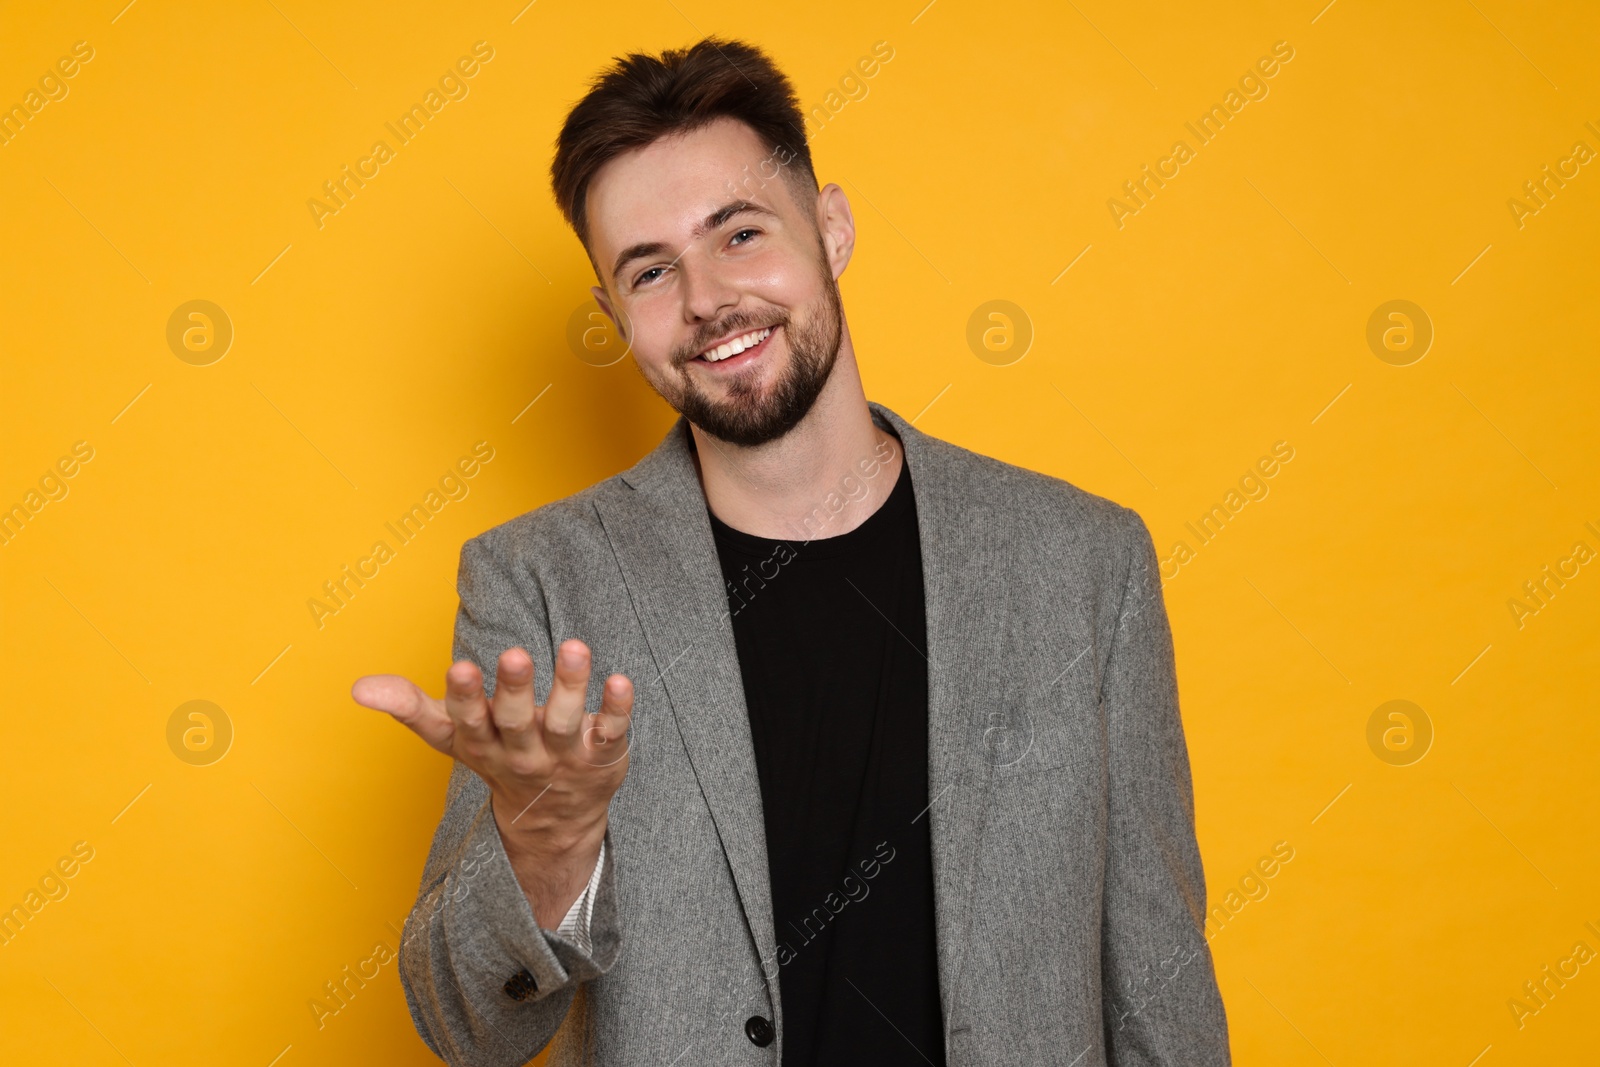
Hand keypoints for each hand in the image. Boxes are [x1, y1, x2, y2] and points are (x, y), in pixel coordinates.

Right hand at [352, 640, 632, 925]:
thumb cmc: (499, 758)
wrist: (554, 819)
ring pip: (565, 722)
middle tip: (514, 653)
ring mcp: (564, 756)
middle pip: (516, 722)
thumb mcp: (452, 738)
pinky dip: (617, 708)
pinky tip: (620, 680)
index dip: (464, 698)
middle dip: (514, 689)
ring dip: (570, 686)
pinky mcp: (602, 754)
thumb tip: (358, 687)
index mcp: (484, 746)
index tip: (459, 667)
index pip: (469, 724)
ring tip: (575, 647)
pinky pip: (611, 731)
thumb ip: (410, 707)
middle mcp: (523, 753)